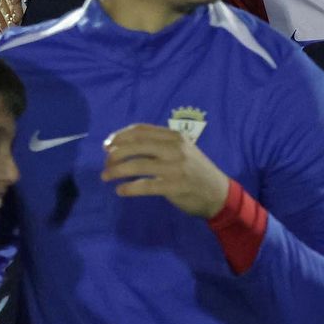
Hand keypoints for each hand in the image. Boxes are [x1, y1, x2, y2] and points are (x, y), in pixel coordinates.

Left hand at [101, 125, 229, 218]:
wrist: (218, 193)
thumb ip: (159, 144)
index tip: (107, 145)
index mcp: (175, 136)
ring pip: (137, 165)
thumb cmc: (196, 170)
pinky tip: (120, 191)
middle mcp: (175, 148)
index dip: (120, 136)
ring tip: (106, 177)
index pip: (141, 130)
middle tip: (105, 163)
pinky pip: (145, 186)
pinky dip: (129, 188)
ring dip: (117, 171)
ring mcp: (175, 167)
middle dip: (115, 153)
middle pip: (136, 145)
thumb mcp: (182, 150)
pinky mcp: (174, 186)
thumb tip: (124, 145)